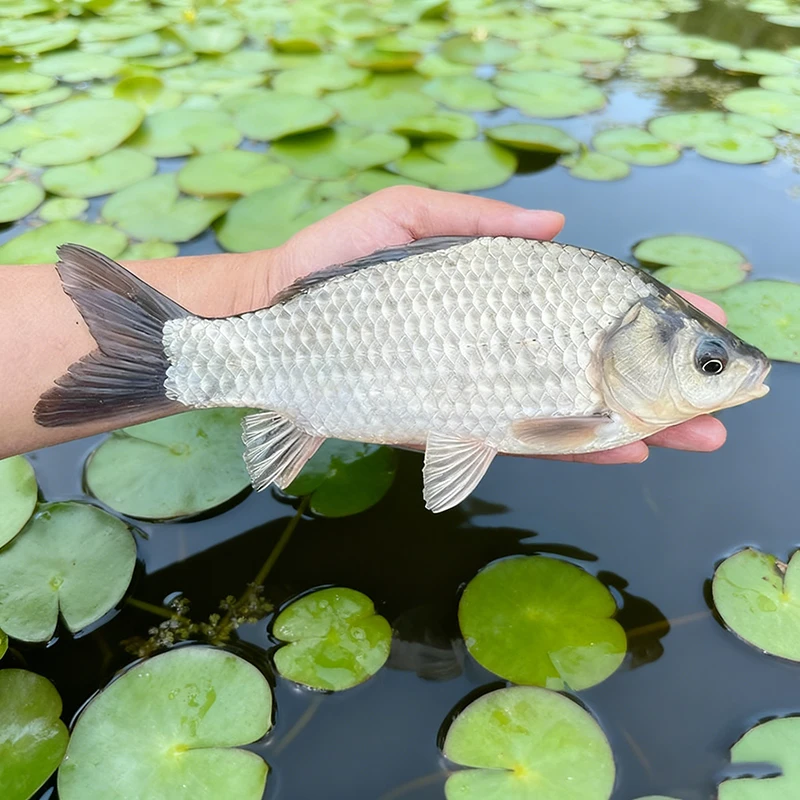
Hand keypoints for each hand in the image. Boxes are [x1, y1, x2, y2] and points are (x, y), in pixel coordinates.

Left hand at [260, 186, 726, 464]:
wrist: (275, 333)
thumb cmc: (333, 269)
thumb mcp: (405, 219)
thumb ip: (479, 220)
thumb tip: (558, 222)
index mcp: (494, 298)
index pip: (586, 310)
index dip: (648, 317)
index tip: (703, 317)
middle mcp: (493, 350)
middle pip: (591, 371)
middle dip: (660, 388)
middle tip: (721, 400)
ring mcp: (476, 391)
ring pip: (568, 414)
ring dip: (634, 427)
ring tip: (696, 435)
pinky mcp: (449, 426)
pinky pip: (520, 440)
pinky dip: (573, 448)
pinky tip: (622, 450)